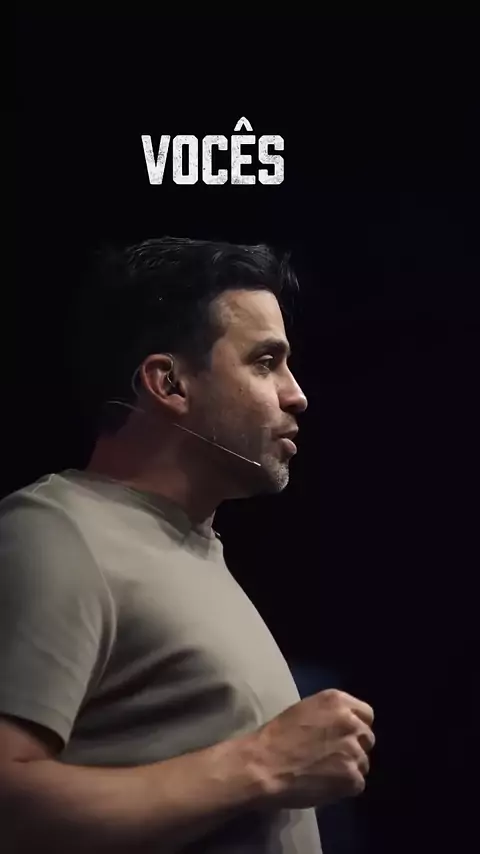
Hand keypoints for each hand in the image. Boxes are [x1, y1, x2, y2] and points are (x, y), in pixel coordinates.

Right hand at [251, 688, 374, 809]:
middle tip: (333, 757)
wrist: (263, 764)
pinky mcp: (352, 777)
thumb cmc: (277, 736)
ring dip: (348, 768)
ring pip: (363, 763)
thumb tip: (343, 729)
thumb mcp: (306, 710)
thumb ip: (330, 715)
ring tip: (325, 773)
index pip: (366, 714)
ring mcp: (353, 751)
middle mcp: (351, 723)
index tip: (343, 736)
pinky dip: (343, 787)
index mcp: (338, 701)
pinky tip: (324, 784)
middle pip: (367, 738)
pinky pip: (357, 783)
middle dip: (354, 747)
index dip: (355, 727)